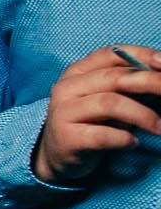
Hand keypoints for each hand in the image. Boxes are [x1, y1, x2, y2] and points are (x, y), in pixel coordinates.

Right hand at [31, 45, 160, 184]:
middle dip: (152, 82)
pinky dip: (125, 139)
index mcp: (78, 72)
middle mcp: (67, 88)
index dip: (142, 55)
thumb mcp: (109, 97)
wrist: (57, 155)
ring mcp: (63, 112)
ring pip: (110, 104)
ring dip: (143, 115)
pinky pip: (103, 135)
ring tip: (159, 127)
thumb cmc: (91, 122)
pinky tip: (133, 142)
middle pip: (115, 77)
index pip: (111, 53)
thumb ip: (129, 84)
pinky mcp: (67, 138)